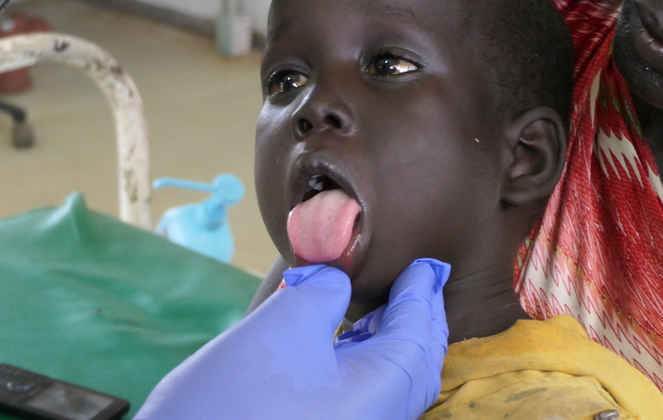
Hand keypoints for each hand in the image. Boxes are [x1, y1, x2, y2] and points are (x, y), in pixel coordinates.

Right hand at [134, 259, 449, 419]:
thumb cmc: (235, 397)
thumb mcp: (285, 322)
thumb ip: (324, 290)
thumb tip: (337, 282)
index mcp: (383, 393)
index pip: (417, 334)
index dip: (421, 293)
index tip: (427, 265)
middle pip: (412, 364)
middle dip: (415, 319)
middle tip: (418, 283)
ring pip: (388, 383)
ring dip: (387, 340)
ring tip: (382, 308)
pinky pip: (362, 397)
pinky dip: (362, 363)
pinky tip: (344, 343)